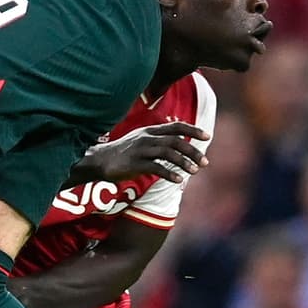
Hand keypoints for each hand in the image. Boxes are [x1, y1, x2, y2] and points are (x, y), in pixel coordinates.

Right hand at [82, 121, 209, 183]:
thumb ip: (159, 141)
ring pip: (168, 153)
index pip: (176, 126)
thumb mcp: (141, 140)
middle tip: (205, 163)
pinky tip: (178, 180)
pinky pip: (155, 167)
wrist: (100, 160)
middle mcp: (147, 137)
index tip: (208, 136)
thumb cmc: (124, 152)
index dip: (192, 130)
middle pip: (175, 141)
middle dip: (193, 150)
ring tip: (195, 171)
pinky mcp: (135, 163)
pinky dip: (169, 173)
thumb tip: (181, 146)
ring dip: (183, 162)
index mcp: (150, 130)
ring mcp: (141, 150)